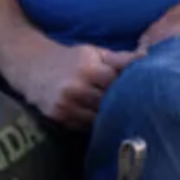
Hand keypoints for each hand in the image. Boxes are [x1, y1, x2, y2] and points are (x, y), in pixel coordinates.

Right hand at [7, 40, 140, 129]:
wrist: (30, 65)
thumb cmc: (68, 58)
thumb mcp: (93, 52)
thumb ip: (120, 58)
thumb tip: (148, 57)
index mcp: (88, 68)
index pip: (119, 84)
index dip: (130, 88)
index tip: (141, 93)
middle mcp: (76, 87)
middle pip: (110, 104)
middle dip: (122, 105)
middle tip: (137, 110)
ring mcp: (66, 104)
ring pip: (99, 119)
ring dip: (109, 118)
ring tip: (120, 117)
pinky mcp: (58, 117)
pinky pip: (84, 126)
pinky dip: (93, 124)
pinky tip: (100, 121)